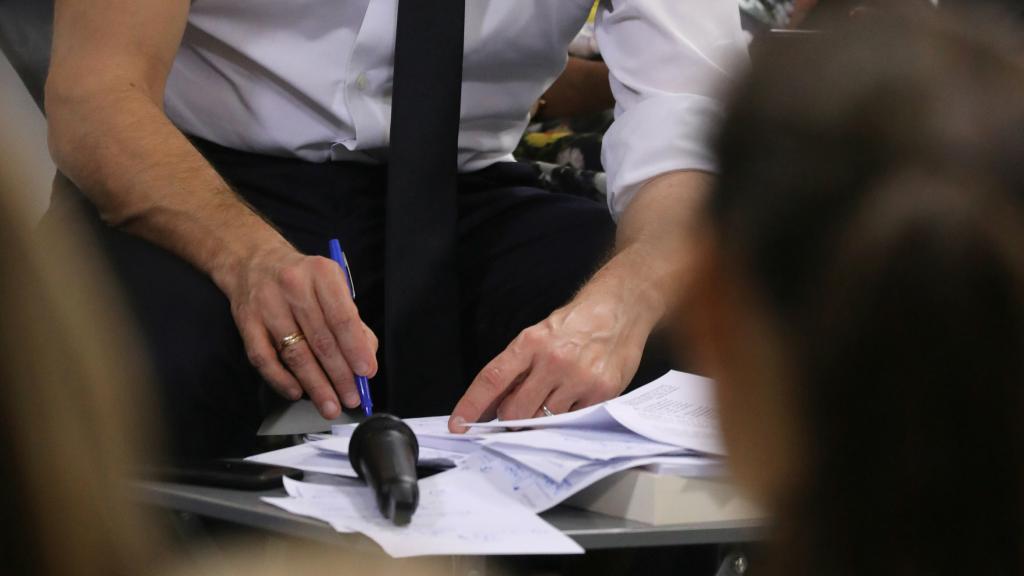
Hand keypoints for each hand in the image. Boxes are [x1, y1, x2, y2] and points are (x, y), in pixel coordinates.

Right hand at [225, 243, 378, 418]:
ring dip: (315, 384)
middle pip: (320, 340)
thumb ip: (352, 320)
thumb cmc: (302, 278)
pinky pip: (264, 357)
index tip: (366, 372)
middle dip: (339, 375)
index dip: (356, 349)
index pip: (342, 318)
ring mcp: (267, 305)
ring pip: (294, 353)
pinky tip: (297, 392)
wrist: (253, 260)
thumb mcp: (332, 286)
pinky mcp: (246, 321)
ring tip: (329, 405)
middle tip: (352, 398)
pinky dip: (281, 379)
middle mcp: (293, 287)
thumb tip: (365, 357)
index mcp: (321, 274)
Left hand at [447, 269, 660, 431]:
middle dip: (510, 419)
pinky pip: (572, 421)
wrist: (620, 309)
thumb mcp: (540, 335)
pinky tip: (575, 398)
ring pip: (543, 421)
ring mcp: (579, 378)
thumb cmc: (577, 324)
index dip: (471, 405)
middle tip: (519, 413)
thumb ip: (519, 368)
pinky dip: (568, 417)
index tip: (459, 425)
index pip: (492, 379)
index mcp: (531, 342)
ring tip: (553, 398)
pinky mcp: (601, 391)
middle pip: (514, 411)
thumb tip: (495, 404)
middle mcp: (553, 360)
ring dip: (540, 419)